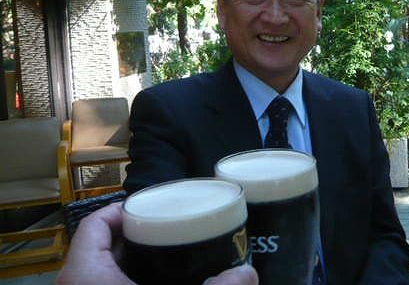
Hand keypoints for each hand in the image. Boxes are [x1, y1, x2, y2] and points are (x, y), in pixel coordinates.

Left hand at [57, 203, 258, 284]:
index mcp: (83, 274)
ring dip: (135, 262)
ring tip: (170, 253)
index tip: (154, 206)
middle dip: (139, 236)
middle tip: (172, 228)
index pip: (97, 224)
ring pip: (107, 271)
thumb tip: (250, 273)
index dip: (123, 209)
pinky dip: (130, 282)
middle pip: (104, 245)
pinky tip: (157, 283)